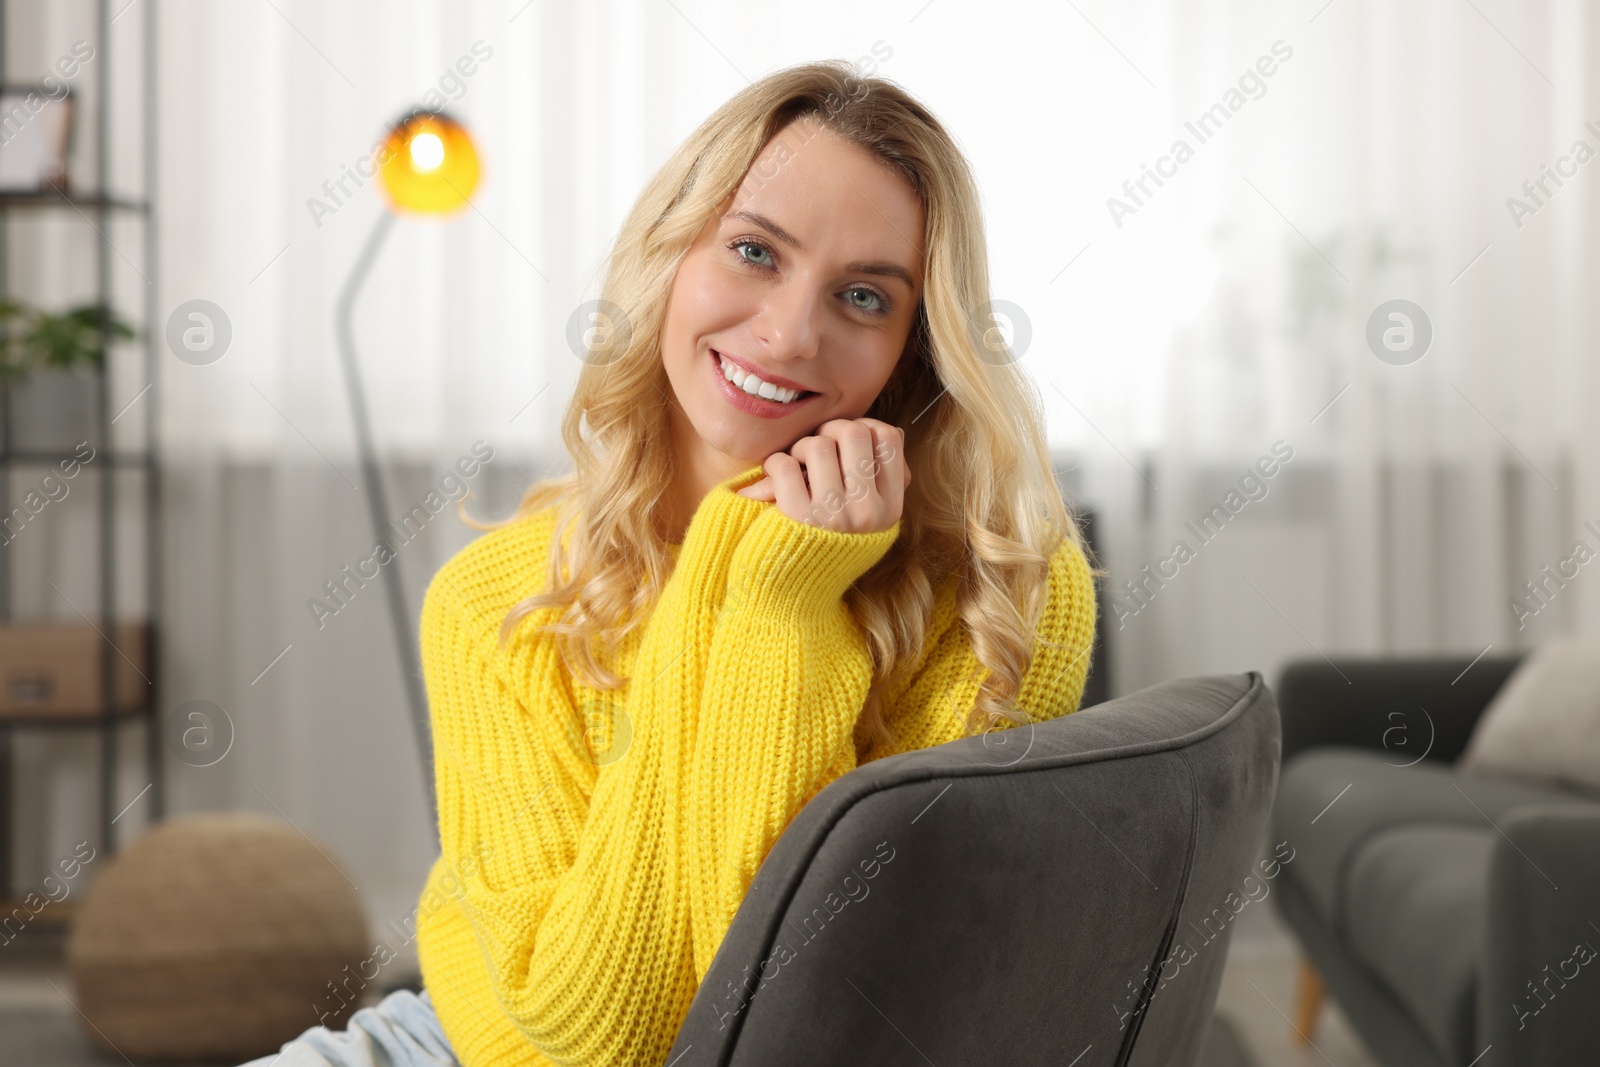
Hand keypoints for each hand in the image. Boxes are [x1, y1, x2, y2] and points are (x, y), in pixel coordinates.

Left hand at [736, 418, 909, 533]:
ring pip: (818, 445)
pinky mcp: (798, 519)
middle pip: (854, 433)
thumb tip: (887, 431)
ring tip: (795, 465)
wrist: (795, 598)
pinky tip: (775, 475)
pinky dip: (775, 463)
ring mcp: (835, 516)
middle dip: (829, 431)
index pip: (889, 439)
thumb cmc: (827, 546)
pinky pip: (785, 465)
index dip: (865, 426)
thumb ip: (875, 478)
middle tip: (815, 450)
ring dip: (800, 447)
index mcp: (890, 509)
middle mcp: (868, 513)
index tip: (845, 441)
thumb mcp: (864, 520)